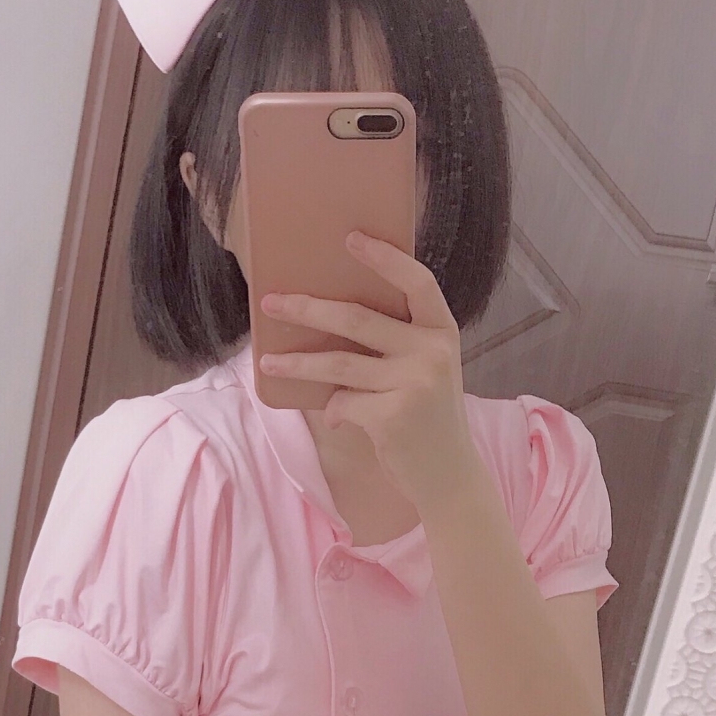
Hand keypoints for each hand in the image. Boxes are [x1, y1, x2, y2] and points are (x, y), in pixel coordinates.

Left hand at [259, 234, 477, 515]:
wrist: (449, 477)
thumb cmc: (428, 419)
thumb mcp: (425, 372)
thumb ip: (395, 345)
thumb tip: (327, 321)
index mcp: (442, 332)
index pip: (417, 282)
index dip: (385, 258)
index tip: (351, 238)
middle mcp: (433, 352)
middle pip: (358, 318)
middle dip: (308, 309)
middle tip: (272, 303)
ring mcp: (415, 384)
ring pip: (339, 364)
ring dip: (297, 364)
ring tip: (267, 363)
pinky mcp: (393, 417)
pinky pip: (342, 403)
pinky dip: (331, 411)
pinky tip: (335, 419)